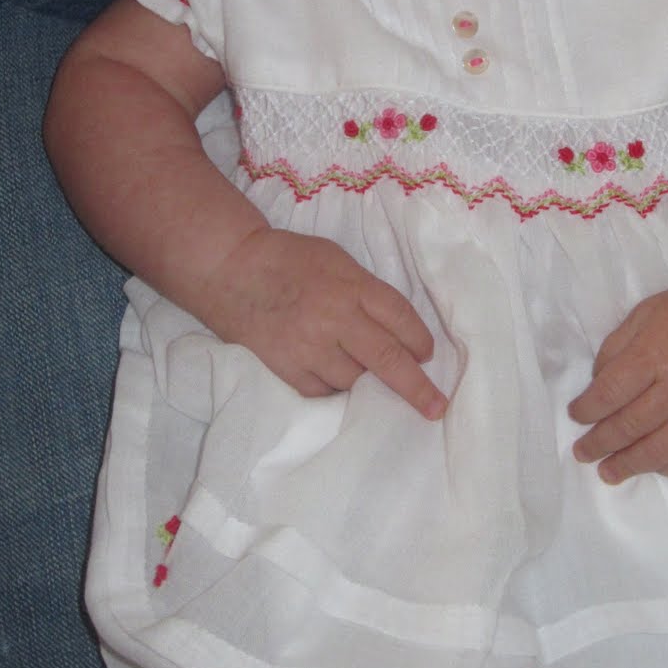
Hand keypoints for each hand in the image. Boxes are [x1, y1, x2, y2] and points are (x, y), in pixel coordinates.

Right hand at [202, 227, 446, 417]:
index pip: (400, 317)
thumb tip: (396, 329)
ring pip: (354, 382)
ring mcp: (309, 347)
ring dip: (369, 385)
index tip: (427, 355)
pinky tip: (337, 381)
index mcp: (352, 286)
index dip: (420, 340)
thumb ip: (366, 292)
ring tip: (371, 382)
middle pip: (386, 359)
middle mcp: (335, 318)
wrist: (231, 268)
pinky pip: (323, 392)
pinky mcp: (286, 367)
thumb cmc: (290, 259)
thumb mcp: (338, 260)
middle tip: (436, 408)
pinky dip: (335, 390)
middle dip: (416, 387)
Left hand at [567, 277, 667, 482]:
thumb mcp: (642, 315)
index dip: (586, 410)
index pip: (610, 393)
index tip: (575, 415)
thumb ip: (614, 351)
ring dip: (628, 465)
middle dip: (598, 443)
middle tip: (582, 452)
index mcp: (654, 356)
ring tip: (608, 472)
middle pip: (629, 427)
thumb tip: (596, 388)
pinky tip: (654, 466)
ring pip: (659, 451)